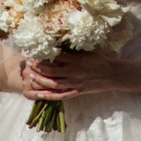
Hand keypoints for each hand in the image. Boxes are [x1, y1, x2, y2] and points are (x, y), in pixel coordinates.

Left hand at [21, 53, 135, 100]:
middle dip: (38, 67)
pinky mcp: (77, 91)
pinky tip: (39, 95)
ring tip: (30, 76)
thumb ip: (73, 50)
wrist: (112, 74)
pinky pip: (61, 95)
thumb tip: (58, 45)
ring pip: (53, 83)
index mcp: (76, 60)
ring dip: (40, 80)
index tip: (35, 52)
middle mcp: (74, 72)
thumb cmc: (100, 60)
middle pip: (51, 70)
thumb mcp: (87, 51)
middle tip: (28, 63)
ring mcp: (75, 83)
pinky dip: (49, 96)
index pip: (56, 57)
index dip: (44, 55)